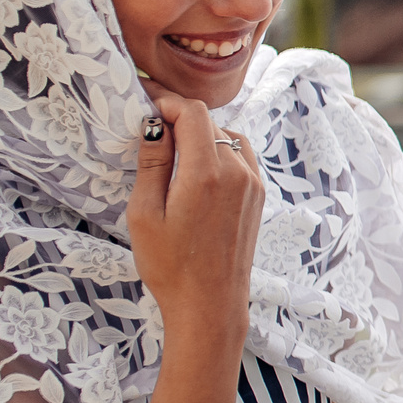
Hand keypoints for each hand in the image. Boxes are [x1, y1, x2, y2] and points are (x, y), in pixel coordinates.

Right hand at [129, 89, 260, 382]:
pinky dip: (217, 150)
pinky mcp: (258, 196)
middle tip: (148, 124)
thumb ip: (152, 163)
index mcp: (206, 174)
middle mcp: (237, 172)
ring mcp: (252, 184)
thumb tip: (154, 124)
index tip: (144, 97)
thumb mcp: (145, 214)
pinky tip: (195, 168)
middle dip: (178, 116)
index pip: (192, 112)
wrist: (211, 305)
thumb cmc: (170, 266)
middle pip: (209, 122)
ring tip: (169, 148)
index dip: (166, 99)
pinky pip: (240, 156)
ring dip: (199, 133)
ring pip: (226, 136)